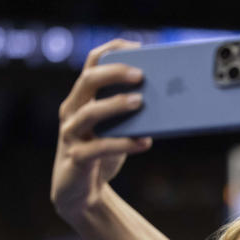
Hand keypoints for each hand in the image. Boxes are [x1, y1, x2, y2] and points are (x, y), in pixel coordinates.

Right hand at [51, 39, 152, 217]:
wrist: (81, 194)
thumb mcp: (117, 129)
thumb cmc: (102, 155)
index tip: (137, 45)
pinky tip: (144, 142)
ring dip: (116, 105)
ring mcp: (71, 134)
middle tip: (141, 74)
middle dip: (114, 73)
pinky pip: (99, 148)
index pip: (91, 63)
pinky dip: (123, 144)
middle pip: (88, 81)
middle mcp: (72, 111)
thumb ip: (132, 114)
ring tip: (140, 102)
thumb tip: (168, 100)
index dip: (112, 50)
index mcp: (82, 98)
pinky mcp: (77, 158)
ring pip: (90, 112)